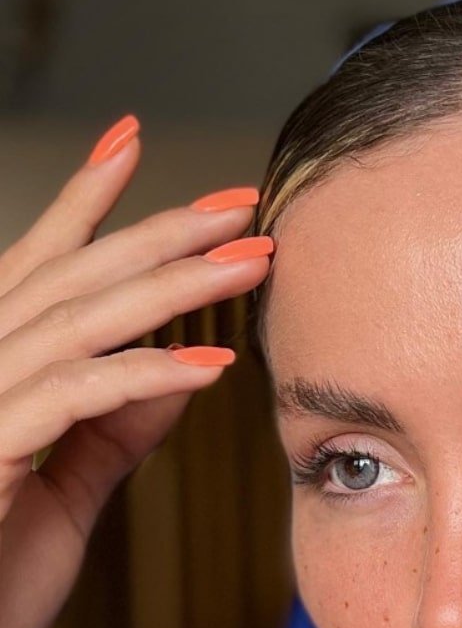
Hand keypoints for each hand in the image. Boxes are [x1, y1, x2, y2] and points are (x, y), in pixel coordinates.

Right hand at [0, 114, 273, 627]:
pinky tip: (207, 366)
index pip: (43, 269)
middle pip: (73, 280)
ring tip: (251, 261)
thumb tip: (180, 365)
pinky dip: (140, 377)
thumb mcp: (67, 485)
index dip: (88, 204)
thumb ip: (115, 424)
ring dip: (172, 287)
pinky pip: (69, 401)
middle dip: (161, 233)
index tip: (132, 142)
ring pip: (77, 322)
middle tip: (241, 202)